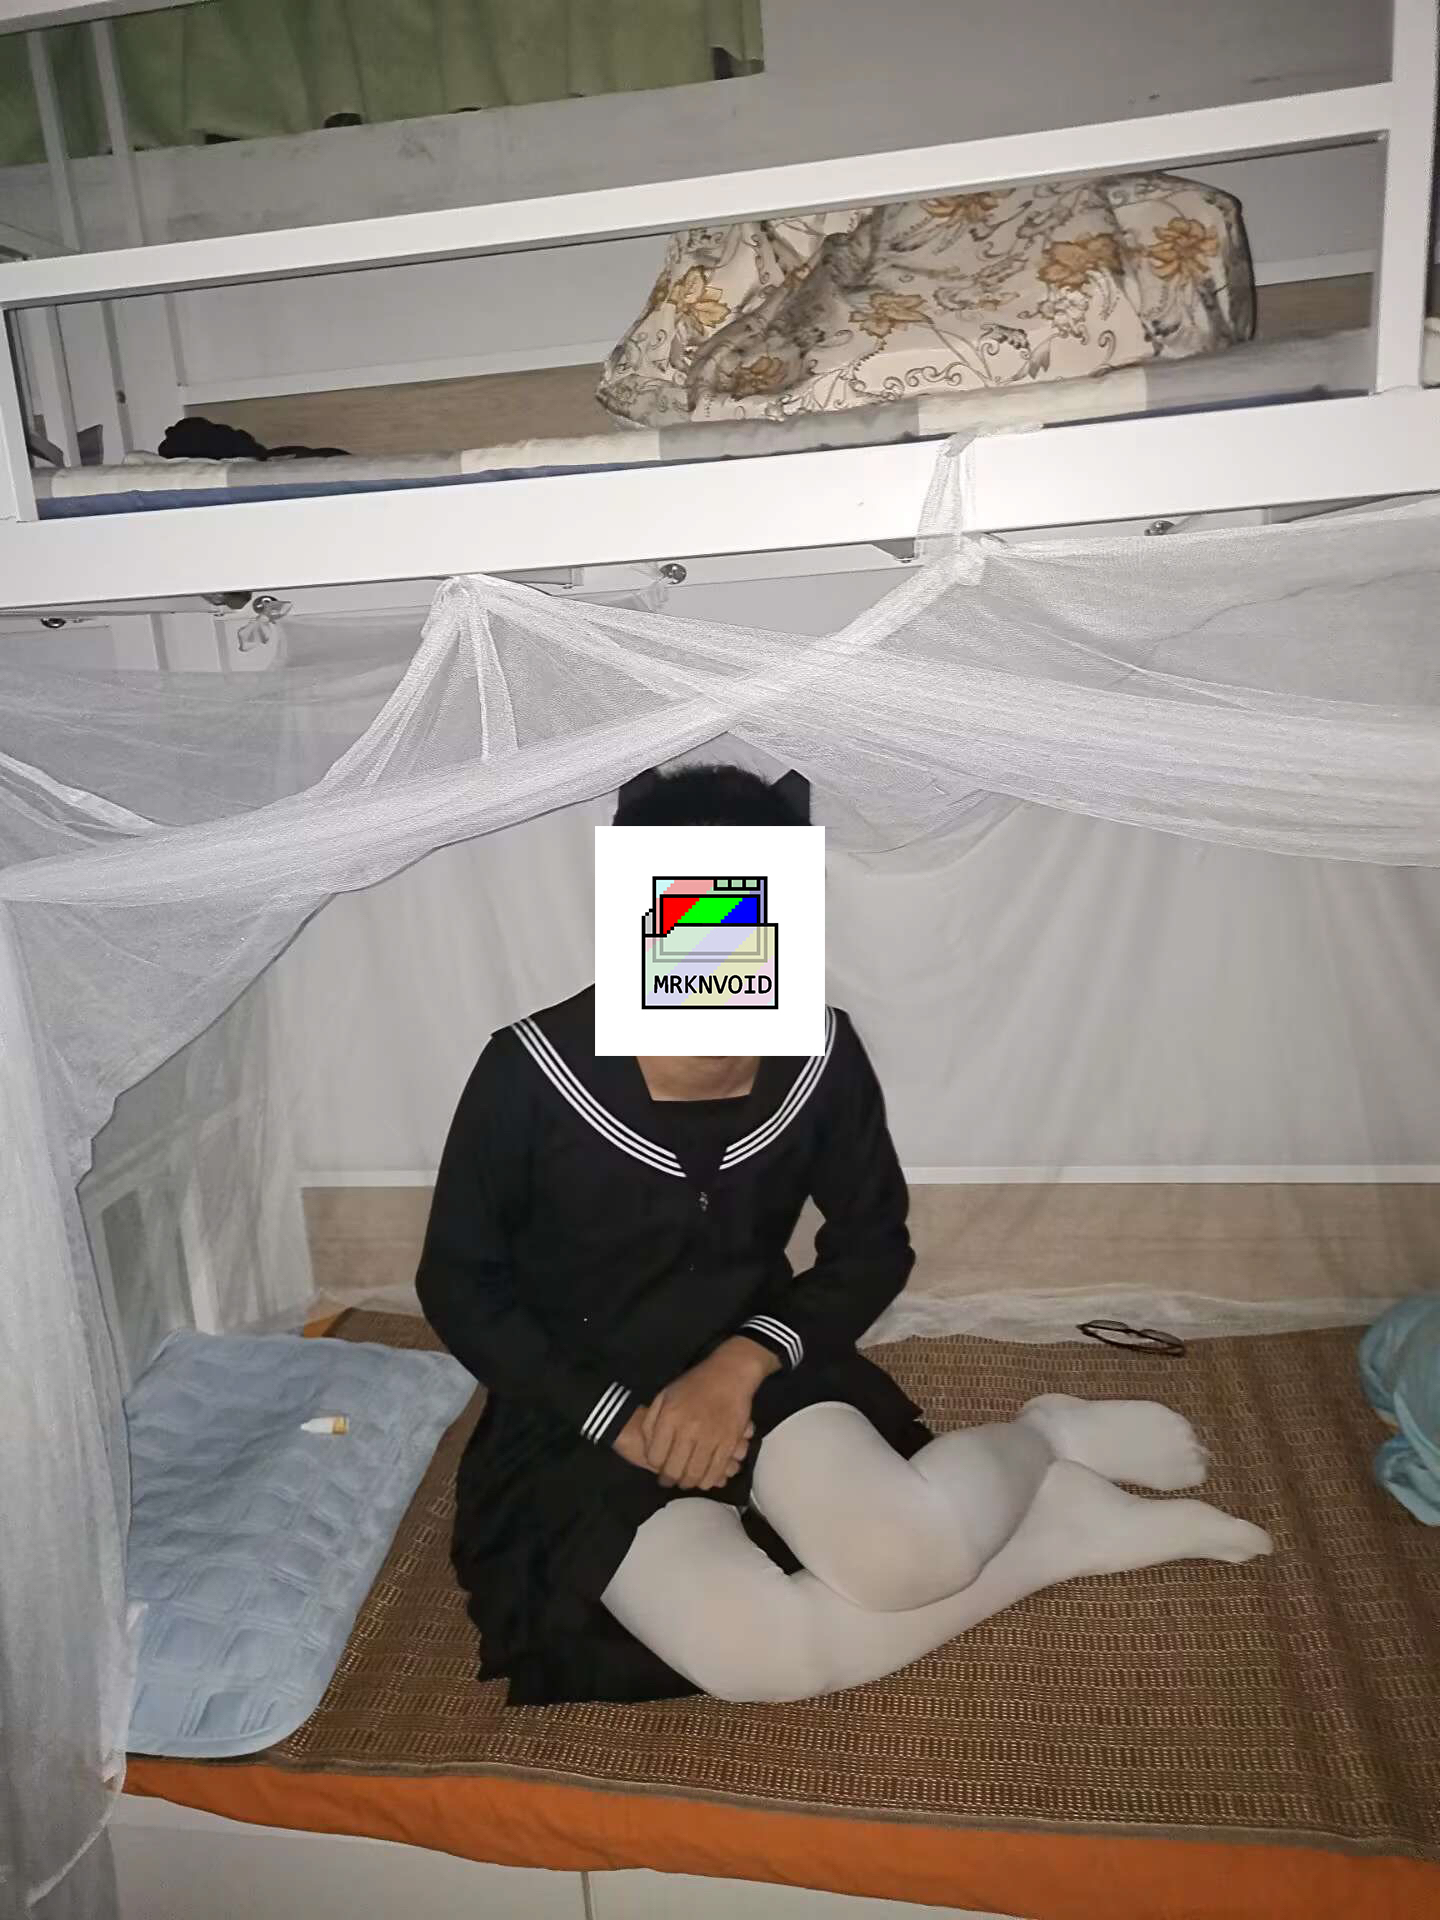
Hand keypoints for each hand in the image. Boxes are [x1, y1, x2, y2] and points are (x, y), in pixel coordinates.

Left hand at [643, 1338, 778, 1490]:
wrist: (729, 1375)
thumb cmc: (694, 1384)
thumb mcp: (664, 1395)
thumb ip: (651, 1420)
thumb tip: (648, 1447)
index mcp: (670, 1417)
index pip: (656, 1456)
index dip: (655, 1465)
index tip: (658, 1466)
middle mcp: (689, 1430)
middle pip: (674, 1469)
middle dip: (669, 1478)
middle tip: (670, 1479)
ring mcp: (710, 1438)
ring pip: (695, 1474)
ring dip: (688, 1483)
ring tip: (686, 1481)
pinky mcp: (729, 1443)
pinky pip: (716, 1471)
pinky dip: (708, 1481)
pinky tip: (704, 1479)